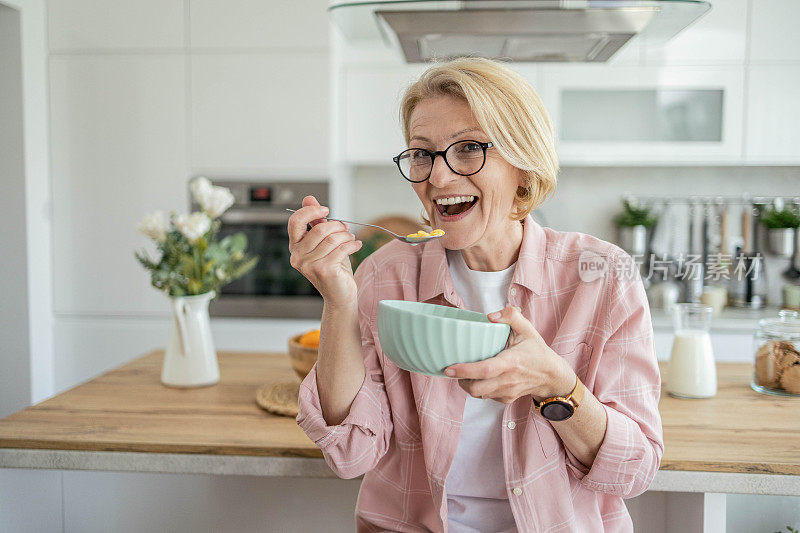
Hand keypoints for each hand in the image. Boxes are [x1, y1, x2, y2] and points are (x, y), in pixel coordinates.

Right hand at [287, 195, 362, 305]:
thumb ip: (316, 222)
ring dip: (347, 236)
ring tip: (352, 239)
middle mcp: (298, 257)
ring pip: (333, 238)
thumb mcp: (324, 242)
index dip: (311, 211)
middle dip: (338, 226)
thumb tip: (308, 198)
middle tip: (346, 229)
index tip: (326, 210)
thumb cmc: (333, 269)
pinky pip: (341, 248)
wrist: (340, 296)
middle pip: (320, 229)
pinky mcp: (324, 270)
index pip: (295, 221)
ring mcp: (309, 265)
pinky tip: (356, 245)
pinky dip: (352, 244)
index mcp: (295, 248)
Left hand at [444, 306, 575, 403]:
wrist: (552, 376)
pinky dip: (479, 389)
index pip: (484, 370)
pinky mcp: (506, 399)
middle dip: (460, 381)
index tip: (448, 369)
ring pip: (479, 394)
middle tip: (454, 370)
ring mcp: (507, 392)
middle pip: (476, 388)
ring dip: (468, 385)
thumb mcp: (527, 329)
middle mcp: (508, 380)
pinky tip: (481, 378)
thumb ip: (511, 316)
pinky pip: (486, 396)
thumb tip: (490, 315)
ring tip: (466, 372)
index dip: (464, 370)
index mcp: (511, 362)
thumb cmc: (537, 351)